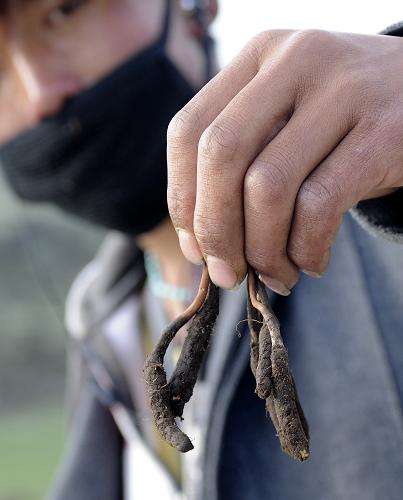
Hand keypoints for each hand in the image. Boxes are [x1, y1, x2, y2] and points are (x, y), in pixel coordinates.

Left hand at [167, 29, 402, 293]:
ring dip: (263, 250)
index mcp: (258, 57)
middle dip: (215, 230)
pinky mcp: (384, 129)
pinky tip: (310, 263)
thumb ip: (241, 162)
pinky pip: (319, 204)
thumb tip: (199, 245)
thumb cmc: (337, 122)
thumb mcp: (284, 121)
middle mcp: (295, 60)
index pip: (189, 131)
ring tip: (276, 275)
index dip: (183, 200)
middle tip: (226, 274)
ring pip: (268, 186)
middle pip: (221, 155)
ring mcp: (343, 89)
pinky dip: (306, 248)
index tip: (195, 249)